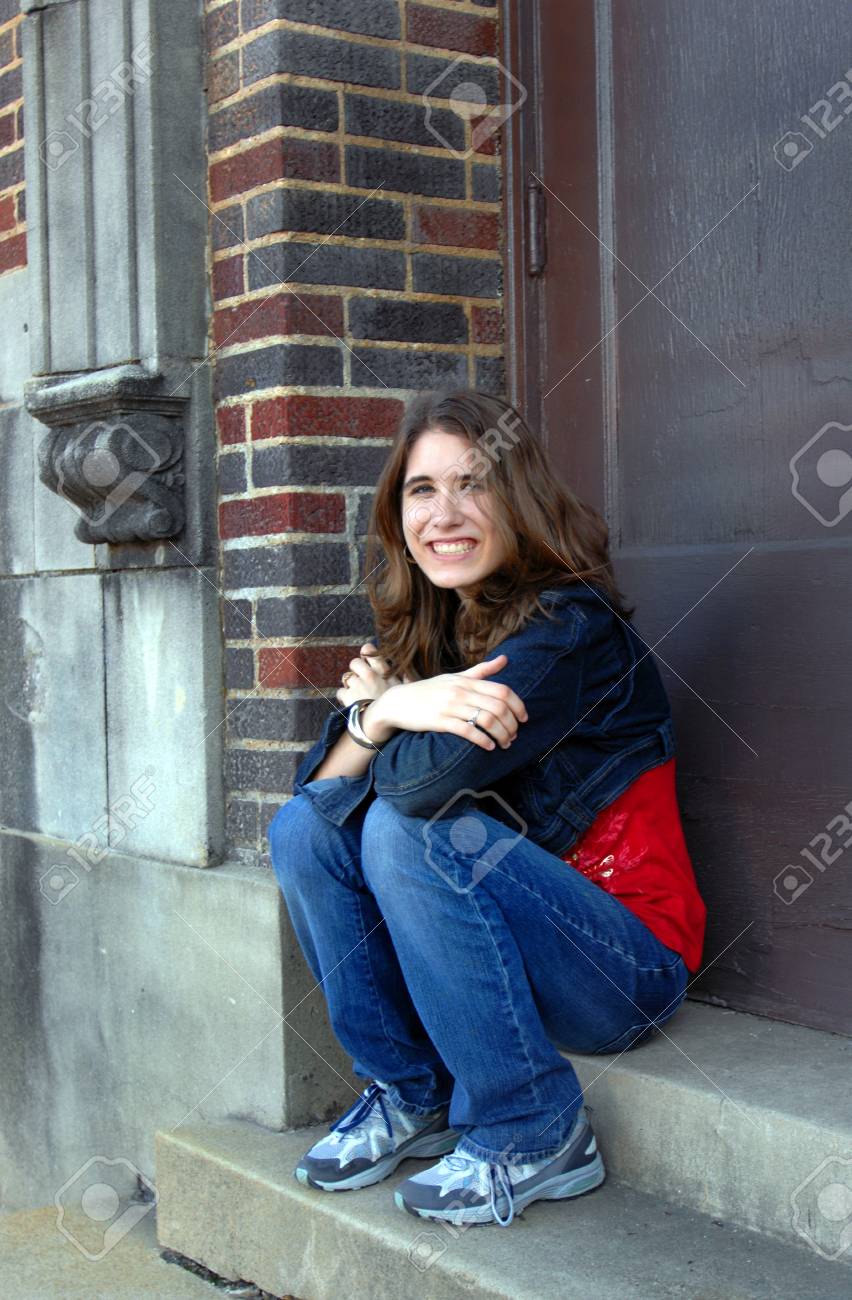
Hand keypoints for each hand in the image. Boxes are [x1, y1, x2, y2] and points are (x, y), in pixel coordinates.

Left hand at [336, 642, 407, 710]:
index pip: (368, 649)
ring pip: (346, 677)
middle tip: (361, 680)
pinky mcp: (348, 696)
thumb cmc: (399, 709)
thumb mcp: (407, 690)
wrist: (385, 725)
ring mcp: (357, 685)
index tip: (367, 661)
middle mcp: (369, 675)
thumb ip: (407, 678)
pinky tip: (351, 703)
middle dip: (356, 670)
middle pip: (354, 662)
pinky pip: (340, 692)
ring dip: (351, 685)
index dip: (366, 653)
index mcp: (383, 671)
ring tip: (358, 694)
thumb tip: (408, 671)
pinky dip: (344, 697)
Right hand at [365, 653, 527, 750]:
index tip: (524, 718)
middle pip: (498, 707)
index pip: (502, 690)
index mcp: (467, 681)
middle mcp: (461, 692)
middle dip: (511, 724)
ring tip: (504, 743)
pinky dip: (483, 740)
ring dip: (501, 734)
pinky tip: (489, 746)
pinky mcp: (440, 721)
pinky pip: (468, 731)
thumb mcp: (455, 677)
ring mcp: (450, 706)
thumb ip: (481, 671)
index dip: (518, 705)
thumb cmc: (431, 690)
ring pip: (486, 720)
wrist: (399, 702)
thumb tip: (506, 659)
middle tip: (514, 735)